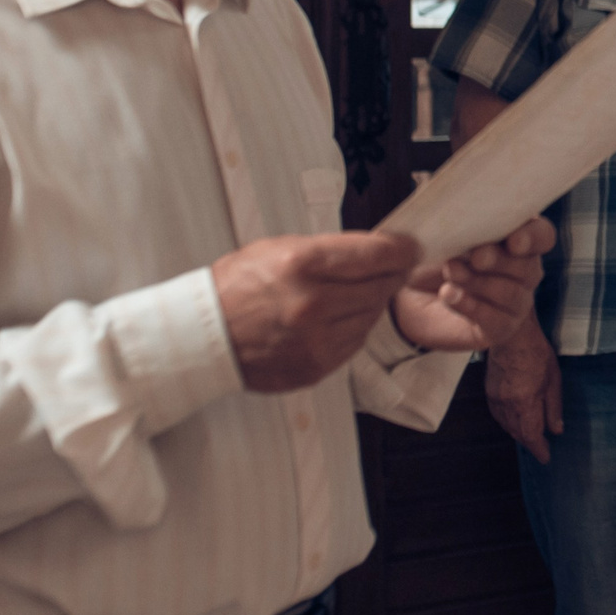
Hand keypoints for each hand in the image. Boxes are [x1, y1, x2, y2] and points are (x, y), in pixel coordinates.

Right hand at [213, 230, 419, 392]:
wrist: (205, 336)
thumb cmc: (238, 286)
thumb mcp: (279, 248)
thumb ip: (331, 250)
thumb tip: (378, 250)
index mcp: (302, 264)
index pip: (378, 254)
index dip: (402, 250)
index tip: (410, 248)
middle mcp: (312, 304)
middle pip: (382, 286)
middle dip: (391, 275)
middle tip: (392, 268)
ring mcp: (315, 340)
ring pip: (372, 316)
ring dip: (371, 303)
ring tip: (350, 294)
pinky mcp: (316, 366)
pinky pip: (355, 343)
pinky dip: (353, 328)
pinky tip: (336, 318)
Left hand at [388, 217, 554, 353]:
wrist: (407, 294)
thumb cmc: (432, 255)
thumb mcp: (440, 229)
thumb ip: (453, 214)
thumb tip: (453, 198)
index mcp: (517, 238)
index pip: (543, 235)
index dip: (533, 237)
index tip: (513, 241)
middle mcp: (524, 271)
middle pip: (528, 266)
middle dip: (498, 260)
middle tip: (473, 256)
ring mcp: (515, 302)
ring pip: (512, 294)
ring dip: (478, 281)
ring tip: (449, 272)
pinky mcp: (499, 329)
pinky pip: (494, 320)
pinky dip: (469, 304)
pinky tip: (448, 294)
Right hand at [484, 318, 564, 462]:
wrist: (510, 333)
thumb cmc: (536, 353)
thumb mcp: (553, 380)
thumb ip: (553, 407)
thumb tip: (556, 430)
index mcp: (525, 403)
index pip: (531, 436)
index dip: (539, 449)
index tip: (546, 458)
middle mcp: (507, 405)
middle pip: (518, 433)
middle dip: (530, 442)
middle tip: (541, 447)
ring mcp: (495, 398)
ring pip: (506, 425)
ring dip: (518, 433)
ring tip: (529, 434)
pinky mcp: (489, 391)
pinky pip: (498, 414)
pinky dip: (507, 422)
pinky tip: (514, 420)